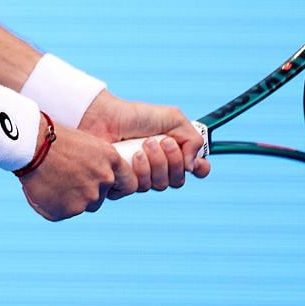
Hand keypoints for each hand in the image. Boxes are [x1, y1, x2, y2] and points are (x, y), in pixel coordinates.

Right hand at [18, 123, 135, 220]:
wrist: (32, 144)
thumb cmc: (53, 138)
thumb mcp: (86, 145)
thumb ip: (97, 165)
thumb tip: (95, 182)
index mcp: (111, 160)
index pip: (129, 184)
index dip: (116, 187)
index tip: (105, 186)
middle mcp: (104, 180)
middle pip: (99, 197)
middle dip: (84, 192)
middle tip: (63, 179)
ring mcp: (88, 197)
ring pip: (81, 206)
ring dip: (68, 199)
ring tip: (50, 182)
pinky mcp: (69, 210)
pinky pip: (62, 212)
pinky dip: (52, 205)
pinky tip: (41, 189)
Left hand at [77, 92, 211, 192]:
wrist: (104, 118)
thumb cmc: (135, 116)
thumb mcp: (172, 118)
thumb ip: (193, 138)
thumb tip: (193, 166)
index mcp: (173, 152)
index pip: (194, 169)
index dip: (200, 169)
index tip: (197, 162)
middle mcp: (159, 168)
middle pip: (178, 181)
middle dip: (173, 161)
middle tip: (162, 142)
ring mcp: (141, 177)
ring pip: (160, 185)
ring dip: (156, 163)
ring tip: (143, 145)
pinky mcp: (122, 184)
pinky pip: (139, 188)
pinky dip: (139, 171)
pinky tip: (132, 156)